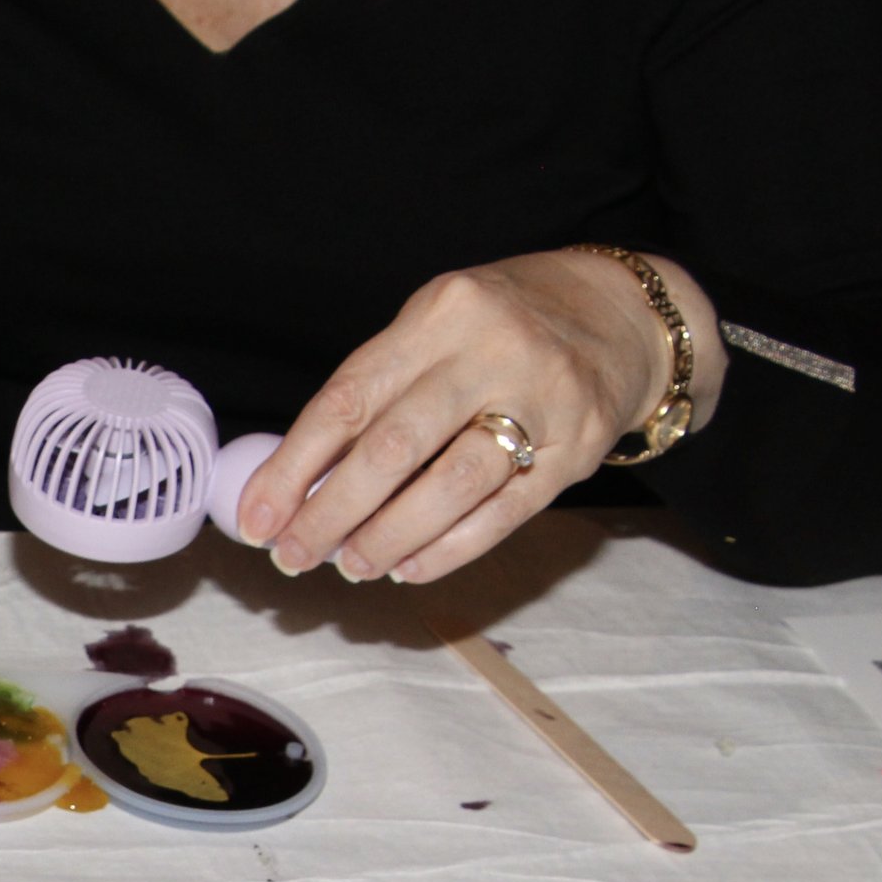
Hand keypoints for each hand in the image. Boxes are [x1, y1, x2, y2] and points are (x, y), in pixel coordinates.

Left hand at [235, 250, 718, 583]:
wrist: (625, 316)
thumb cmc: (500, 328)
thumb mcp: (435, 327)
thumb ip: (374, 392)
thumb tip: (296, 480)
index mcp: (441, 314)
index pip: (349, 398)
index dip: (293, 467)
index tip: (256, 517)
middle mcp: (493, 352)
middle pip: (394, 449)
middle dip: (331, 513)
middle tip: (294, 555)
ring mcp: (543, 401)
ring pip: (450, 488)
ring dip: (387, 538)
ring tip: (350, 566)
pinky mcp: (577, 450)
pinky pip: (502, 514)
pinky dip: (448, 548)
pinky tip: (407, 567)